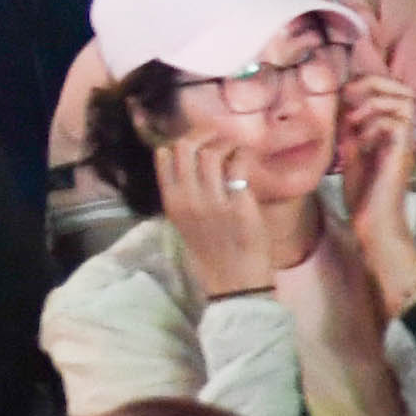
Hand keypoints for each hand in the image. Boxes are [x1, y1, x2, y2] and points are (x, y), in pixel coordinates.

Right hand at [157, 122, 321, 302]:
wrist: (235, 281)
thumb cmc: (213, 251)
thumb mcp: (186, 223)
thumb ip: (186, 194)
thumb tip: (195, 162)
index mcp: (172, 203)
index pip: (164, 156)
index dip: (182, 141)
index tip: (199, 141)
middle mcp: (188, 199)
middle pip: (186, 147)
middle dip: (204, 134)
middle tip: (220, 137)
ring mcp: (213, 202)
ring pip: (212, 152)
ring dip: (228, 144)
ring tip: (237, 150)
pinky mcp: (239, 204)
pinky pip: (240, 164)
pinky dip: (246, 155)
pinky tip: (250, 160)